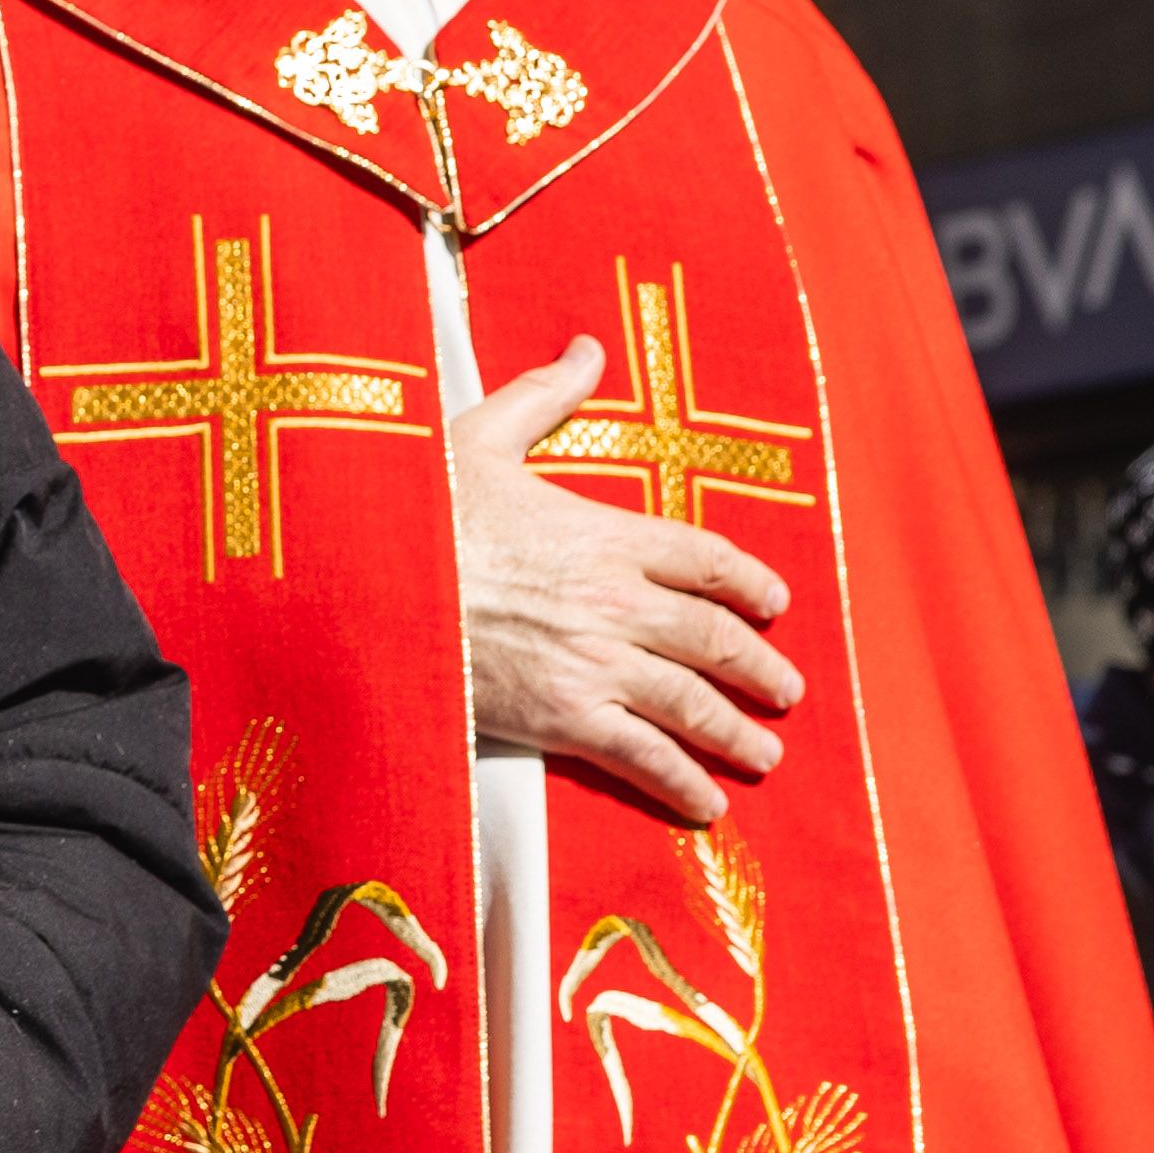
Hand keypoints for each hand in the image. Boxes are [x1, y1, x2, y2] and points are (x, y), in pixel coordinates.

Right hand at [453, 341, 801, 820]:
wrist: (367, 589)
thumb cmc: (418, 513)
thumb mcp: (480, 439)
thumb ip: (545, 396)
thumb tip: (589, 347)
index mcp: (605, 531)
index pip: (705, 558)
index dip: (748, 582)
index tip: (773, 602)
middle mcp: (617, 599)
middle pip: (714, 636)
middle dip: (759, 666)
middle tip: (787, 689)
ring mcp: (596, 662)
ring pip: (692, 702)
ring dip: (736, 731)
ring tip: (764, 752)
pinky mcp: (565, 717)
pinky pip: (643, 755)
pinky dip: (681, 784)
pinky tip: (707, 805)